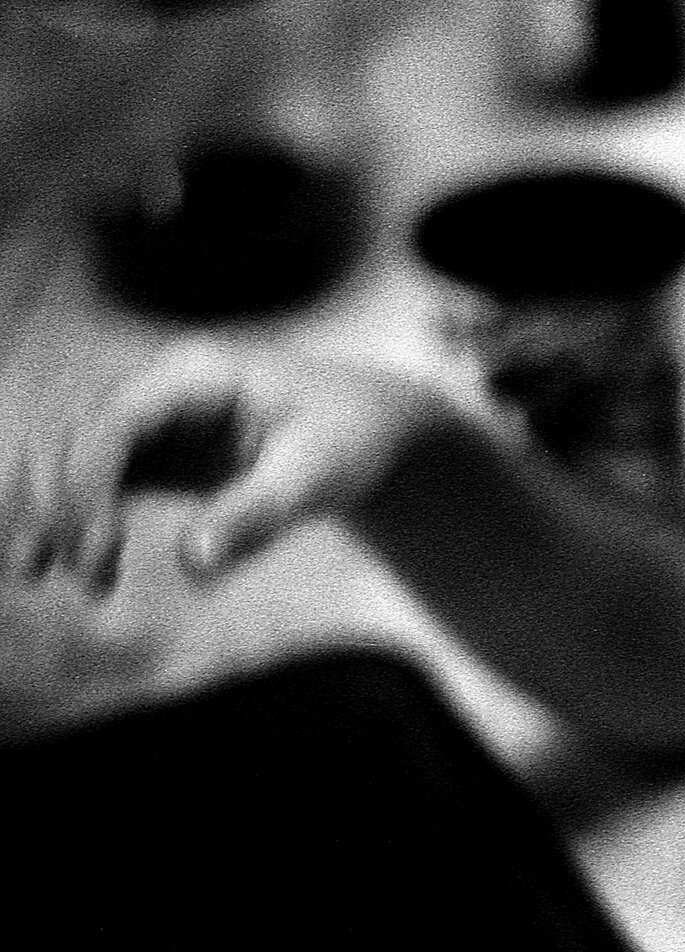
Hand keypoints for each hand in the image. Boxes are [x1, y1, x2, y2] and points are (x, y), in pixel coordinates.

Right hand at [24, 340, 449, 584]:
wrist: (371, 426)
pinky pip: (85, 475)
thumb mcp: (320, 477)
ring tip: (54, 578)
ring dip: (46, 510)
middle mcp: (160, 383)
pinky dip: (67, 515)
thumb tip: (194, 563)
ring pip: (63, 453)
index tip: (97, 553)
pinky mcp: (149, 447)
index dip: (86, 485)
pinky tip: (68, 566)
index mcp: (198, 373)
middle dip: (59, 504)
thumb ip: (259, 514)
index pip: (111, 420)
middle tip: (91, 579)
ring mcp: (150, 414)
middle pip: (69, 434)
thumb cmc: (352, 439)